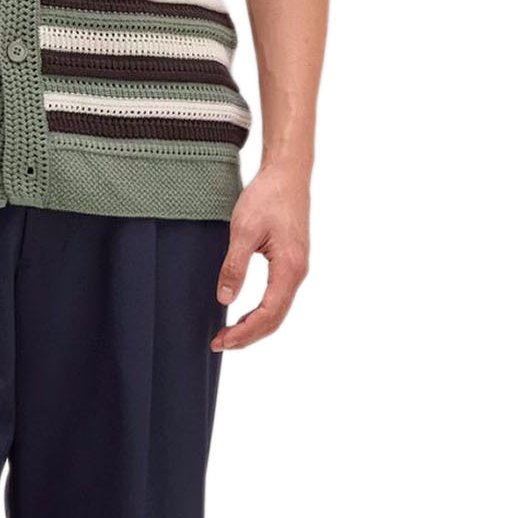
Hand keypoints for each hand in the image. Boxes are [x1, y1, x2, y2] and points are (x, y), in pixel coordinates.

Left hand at [212, 164, 309, 351]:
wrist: (288, 174)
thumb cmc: (267, 197)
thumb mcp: (244, 231)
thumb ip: (235, 267)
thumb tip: (225, 299)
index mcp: (289, 268)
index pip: (268, 314)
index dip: (244, 332)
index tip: (221, 341)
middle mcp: (297, 273)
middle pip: (275, 319)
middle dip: (247, 336)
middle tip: (219, 344)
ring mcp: (296, 269)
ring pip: (277, 311)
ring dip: (254, 327)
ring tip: (228, 335)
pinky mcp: (291, 263)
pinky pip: (277, 298)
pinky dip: (260, 313)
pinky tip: (243, 315)